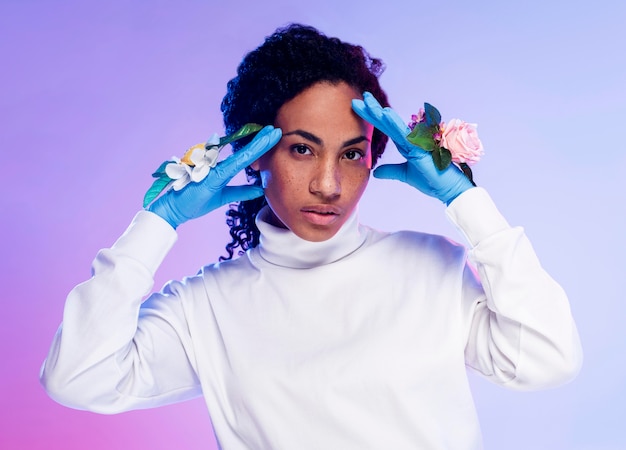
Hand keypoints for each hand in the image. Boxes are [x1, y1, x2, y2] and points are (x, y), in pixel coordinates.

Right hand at [148, 126, 281, 228]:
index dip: (260, 146)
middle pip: (246, 151)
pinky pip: (232, 165)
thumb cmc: (194, 201)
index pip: (246, 156)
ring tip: (271, 134)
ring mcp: (216, 169)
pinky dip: (245, 157)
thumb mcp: (223, 197)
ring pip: (242, 155)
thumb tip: (260, 189)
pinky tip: (256, 150)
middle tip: (277, 129)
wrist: (173, 209)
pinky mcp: (212, 176)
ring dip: (258, 144)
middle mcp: (220, 166)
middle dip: (262, 140)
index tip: (273, 136)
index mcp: (223, 170)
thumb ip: (241, 192)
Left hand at [352, 92, 472, 204]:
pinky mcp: (420, 148)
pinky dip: (395, 123)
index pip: (384, 127)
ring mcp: (415, 141)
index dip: (371, 116)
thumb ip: (390, 170)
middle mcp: (409, 139)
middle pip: (386, 122)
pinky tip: (385, 113)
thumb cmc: (431, 180)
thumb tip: (375, 171)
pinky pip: (404, 133)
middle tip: (357, 98)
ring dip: (379, 113)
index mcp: (405, 143)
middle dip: (371, 110)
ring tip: (367, 101)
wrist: (448, 189)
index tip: (358, 106)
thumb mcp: (404, 174)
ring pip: (393, 124)